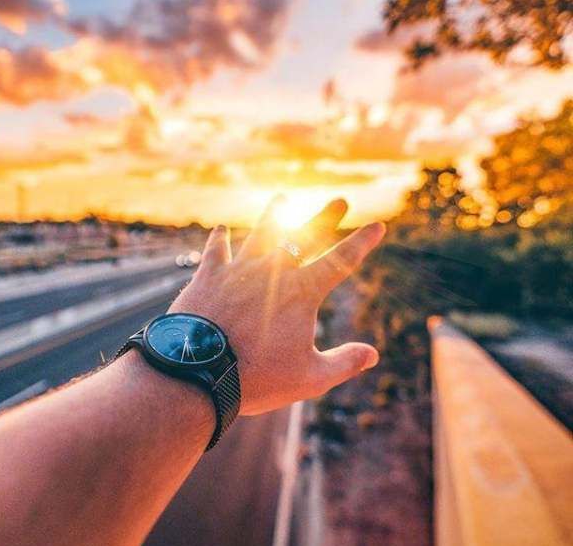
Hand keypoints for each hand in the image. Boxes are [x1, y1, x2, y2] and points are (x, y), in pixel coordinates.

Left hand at [170, 198, 384, 415]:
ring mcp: (239, 270)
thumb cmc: (256, 378)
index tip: (378, 225)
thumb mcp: (309, 378)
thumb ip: (343, 363)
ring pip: (261, 233)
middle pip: (305, 236)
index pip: (341, 261)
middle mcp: (272, 271)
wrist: (197, 373)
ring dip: (274, 214)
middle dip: (326, 218)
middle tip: (340, 200)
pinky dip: (219, 239)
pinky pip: (216, 251)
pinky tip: (220, 228)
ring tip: (282, 197)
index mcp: (302, 292)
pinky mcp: (209, 276)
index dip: (361, 242)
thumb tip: (372, 355)